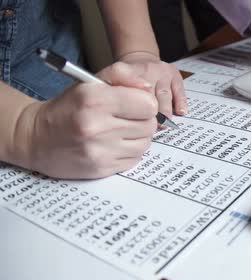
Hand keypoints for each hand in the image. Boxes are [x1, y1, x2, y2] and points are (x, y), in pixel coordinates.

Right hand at [18, 63, 158, 178]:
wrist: (36, 138)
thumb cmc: (68, 107)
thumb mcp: (90, 82)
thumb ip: (122, 75)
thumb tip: (148, 88)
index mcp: (95, 100)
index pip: (148, 105)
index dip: (144, 102)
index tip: (134, 103)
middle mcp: (97, 126)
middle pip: (149, 125)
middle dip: (142, 120)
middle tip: (126, 117)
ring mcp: (100, 150)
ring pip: (145, 143)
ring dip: (137, 137)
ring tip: (118, 131)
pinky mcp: (102, 168)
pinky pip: (134, 159)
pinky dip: (129, 152)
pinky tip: (113, 145)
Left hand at [114, 51, 186, 119]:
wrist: (140, 59)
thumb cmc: (124, 79)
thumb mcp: (108, 81)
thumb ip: (110, 95)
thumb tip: (116, 117)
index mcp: (126, 70)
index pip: (130, 90)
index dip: (132, 107)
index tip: (132, 121)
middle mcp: (146, 69)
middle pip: (149, 95)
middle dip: (149, 114)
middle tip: (149, 128)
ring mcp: (162, 72)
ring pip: (164, 95)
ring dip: (165, 112)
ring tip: (163, 125)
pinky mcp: (174, 75)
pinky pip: (179, 90)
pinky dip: (181, 102)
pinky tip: (180, 112)